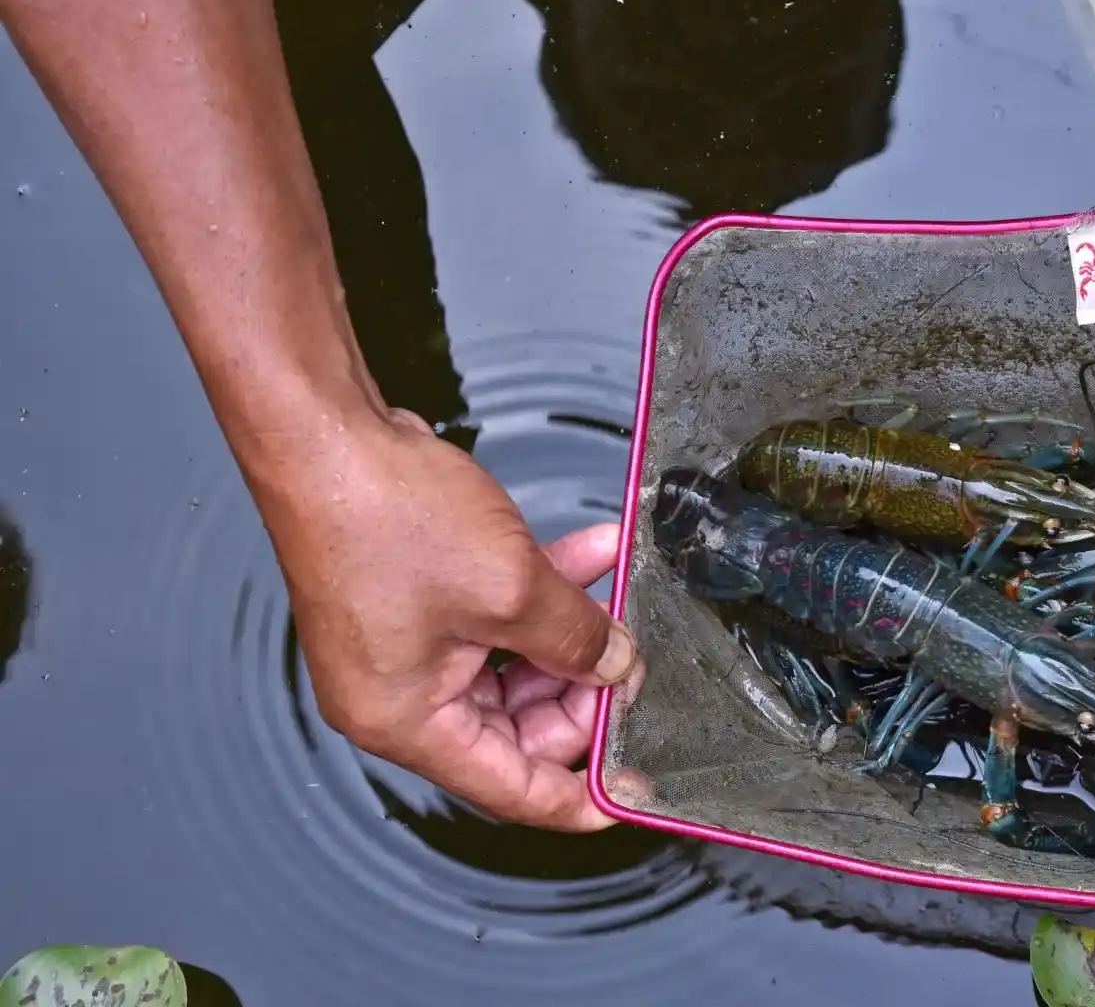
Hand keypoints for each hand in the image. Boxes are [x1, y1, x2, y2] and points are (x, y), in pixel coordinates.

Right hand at [256, 408, 648, 830]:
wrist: (326, 434)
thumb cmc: (385, 515)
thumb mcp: (512, 587)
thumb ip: (576, 638)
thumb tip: (615, 667)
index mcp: (405, 721)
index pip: (508, 788)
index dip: (577, 795)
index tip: (630, 791)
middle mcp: (396, 696)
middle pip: (516, 728)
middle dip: (582, 692)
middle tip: (634, 663)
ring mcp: (404, 647)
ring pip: (513, 665)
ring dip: (569, 631)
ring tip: (620, 595)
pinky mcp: (414, 601)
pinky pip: (494, 617)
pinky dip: (541, 592)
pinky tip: (593, 550)